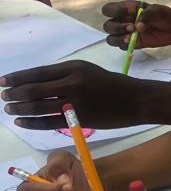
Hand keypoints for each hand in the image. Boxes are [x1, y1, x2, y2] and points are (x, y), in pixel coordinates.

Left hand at [1, 60, 142, 128]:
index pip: (38, 72)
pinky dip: (32, 122)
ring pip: (38, 106)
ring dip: (20, 108)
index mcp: (74, 67)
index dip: (17, 78)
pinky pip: (49, 122)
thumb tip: (38, 83)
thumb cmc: (113, 85)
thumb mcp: (89, 71)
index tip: (2, 82)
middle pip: (34, 89)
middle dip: (14, 94)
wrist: (137, 100)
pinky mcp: (79, 119)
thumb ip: (66, 76)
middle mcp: (73, 82)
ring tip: (9, 110)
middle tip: (4, 97)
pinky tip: (22, 121)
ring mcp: (75, 102)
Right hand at [101, 0, 170, 49]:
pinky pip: (121, 46)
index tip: (128, 12)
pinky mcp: (132, 43)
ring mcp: (126, 33)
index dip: (114, 11)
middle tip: (132, 28)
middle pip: (108, 26)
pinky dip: (125, 46)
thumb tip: (138, 26)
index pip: (109, 9)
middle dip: (117, 27)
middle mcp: (122, 21)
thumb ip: (147, 15)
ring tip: (130, 38)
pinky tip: (133, 43)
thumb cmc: (163, 15)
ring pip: (111, 38)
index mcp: (125, 9)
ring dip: (118, 38)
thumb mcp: (157, 11)